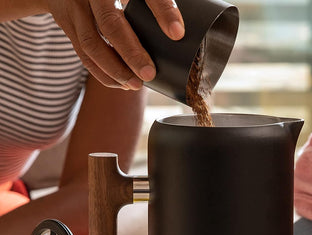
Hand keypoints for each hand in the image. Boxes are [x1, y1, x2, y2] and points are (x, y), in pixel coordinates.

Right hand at [46, 0, 183, 88]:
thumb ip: (154, 2)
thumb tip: (179, 29)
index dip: (163, 11)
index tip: (178, 33)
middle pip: (110, 23)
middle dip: (131, 53)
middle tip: (149, 74)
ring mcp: (74, 6)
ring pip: (91, 44)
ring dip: (115, 70)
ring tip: (136, 84)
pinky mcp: (66, 23)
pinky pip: (83, 54)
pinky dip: (102, 73)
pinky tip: (121, 83)